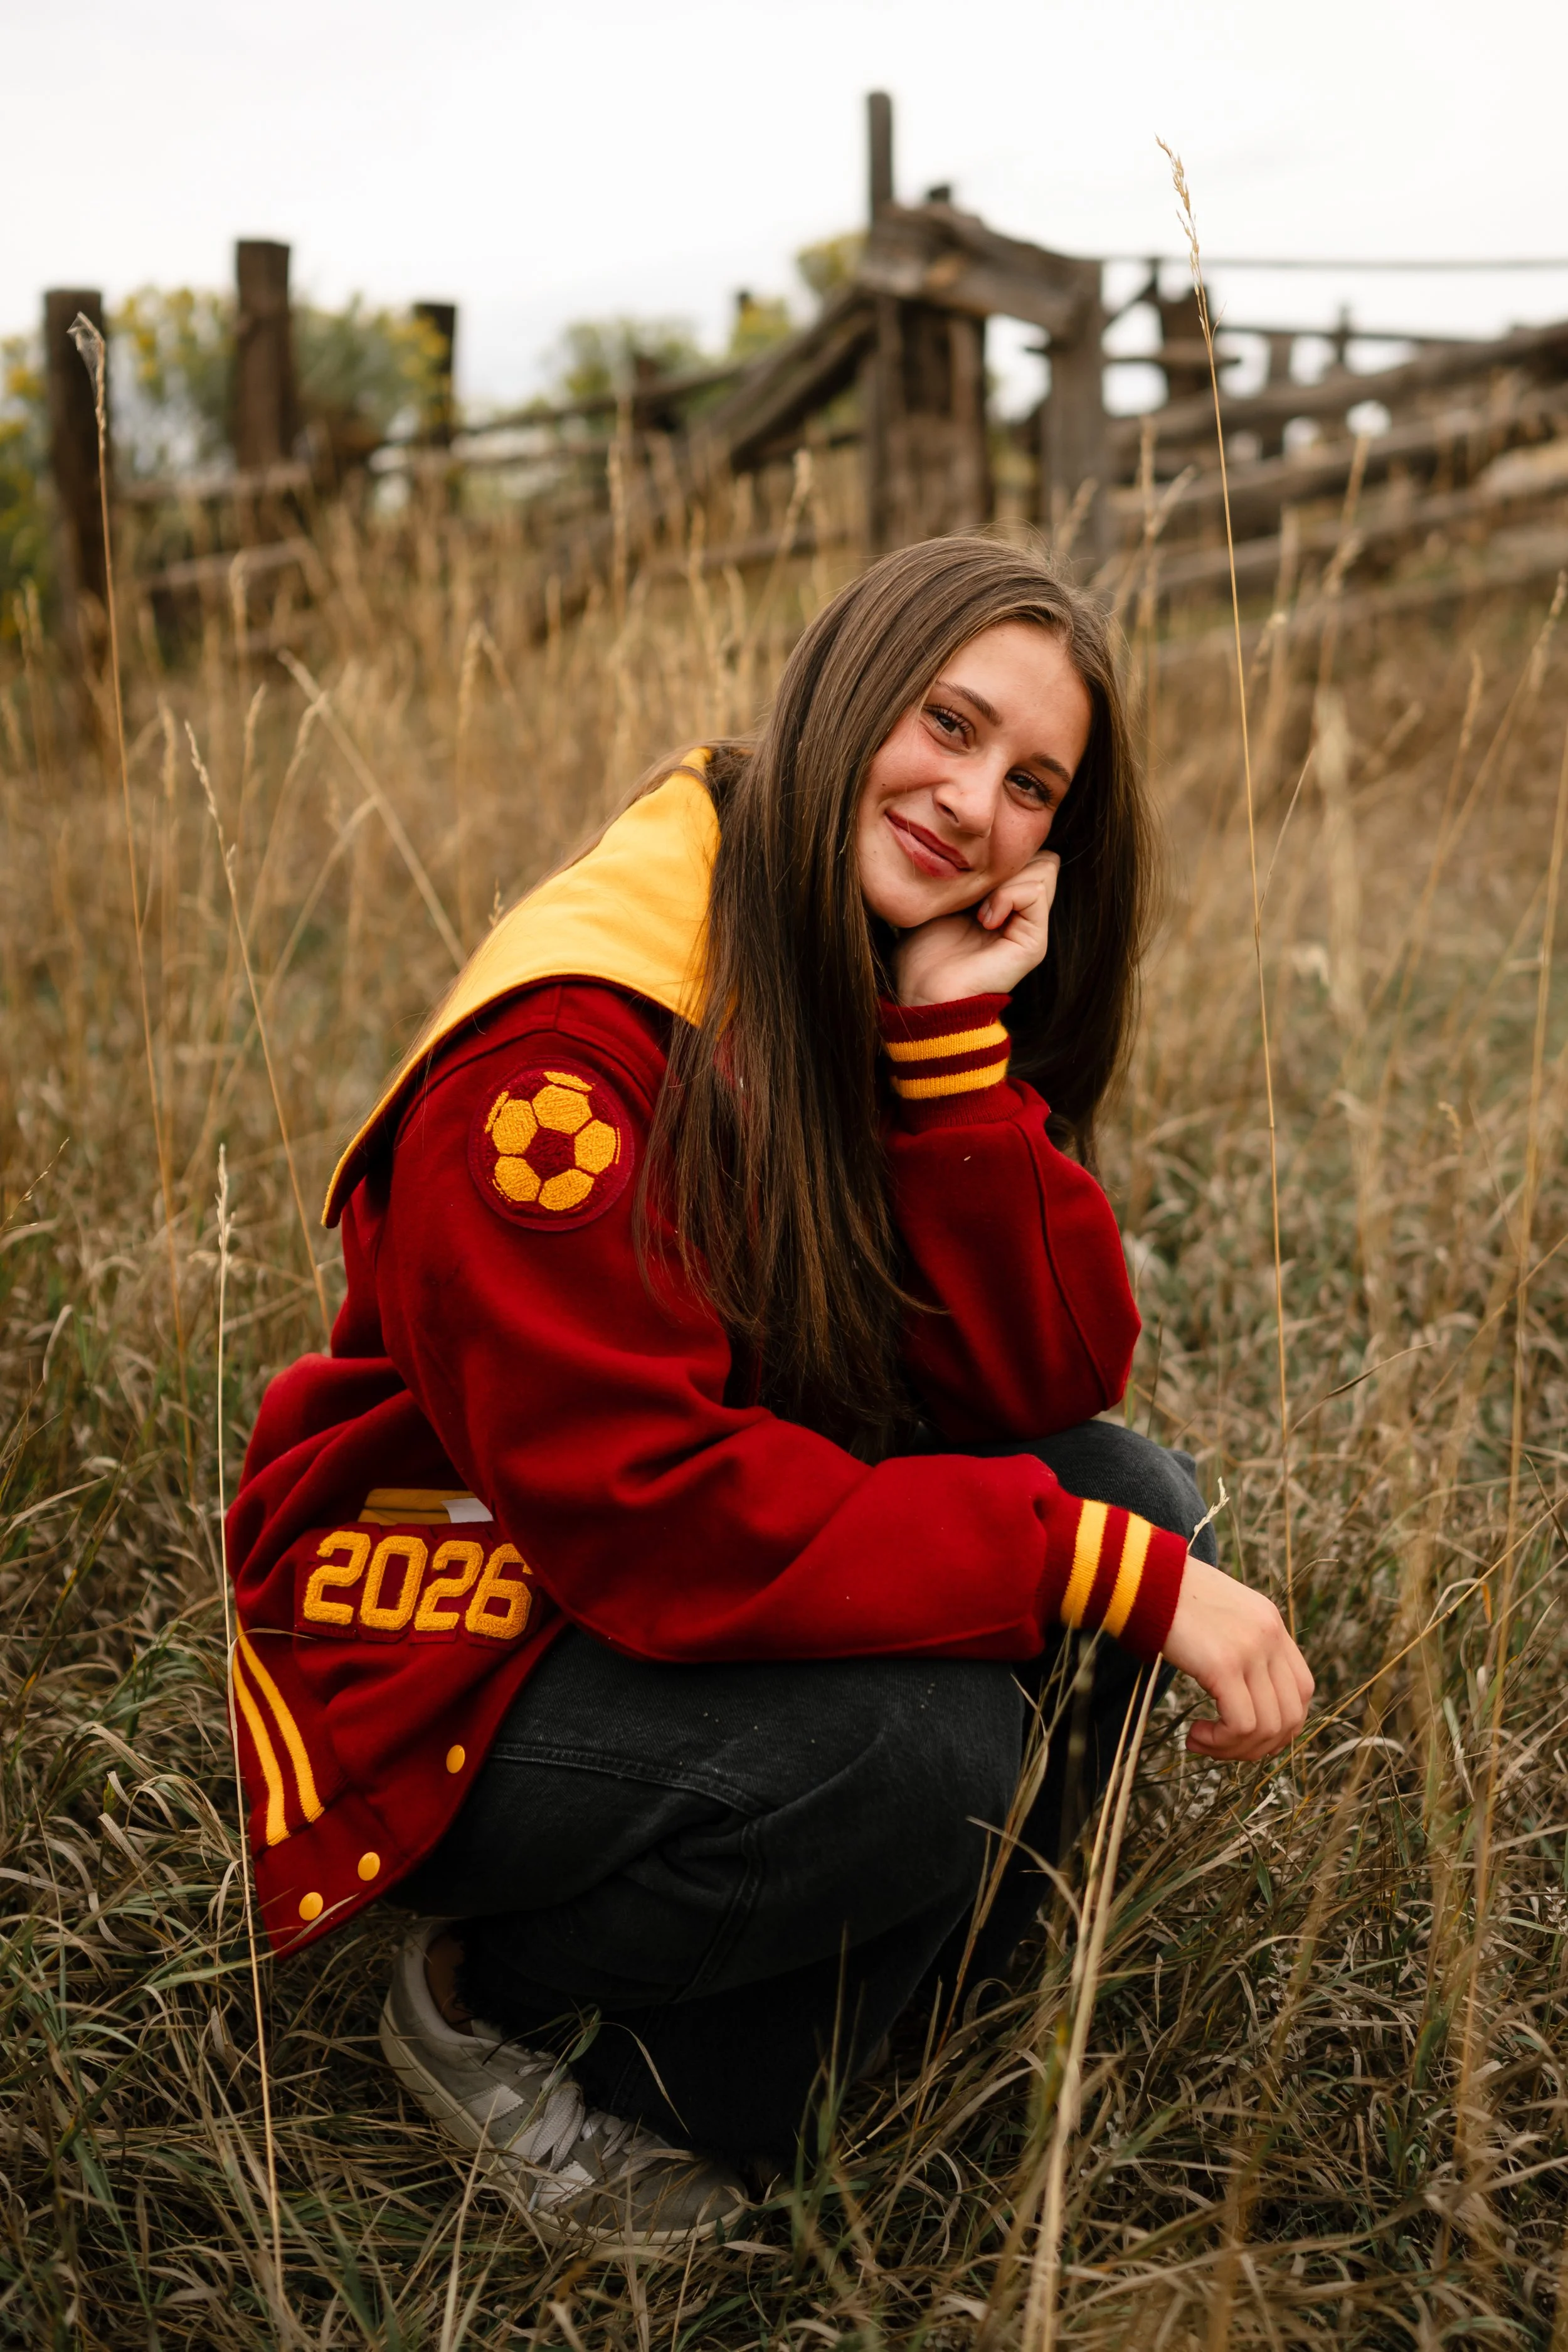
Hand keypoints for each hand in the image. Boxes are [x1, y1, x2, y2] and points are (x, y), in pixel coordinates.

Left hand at [893, 851, 1059, 1005]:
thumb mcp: (944, 894)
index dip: (1000, 851)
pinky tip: (984, 919)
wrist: (921, 991)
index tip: (966, 874)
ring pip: (1045, 865)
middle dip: (1006, 861)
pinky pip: (1037, 891)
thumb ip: (969, 869)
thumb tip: (982, 838)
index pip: (1025, 851)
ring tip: (977, 909)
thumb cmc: (922, 947)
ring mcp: (1032, 928)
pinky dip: (1009, 894)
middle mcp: (1024, 913)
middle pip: (1039, 854)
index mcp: (1006, 900)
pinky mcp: (1034, 943)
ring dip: (1006, 878)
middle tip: (974, 891)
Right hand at [1162, 1557, 1312, 1760]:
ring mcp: (1251, 1650)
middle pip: (1292, 1715)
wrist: (1141, 1574)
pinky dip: (1221, 1741)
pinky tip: (1195, 1734)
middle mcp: (1270, 1636)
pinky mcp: (1224, 1664)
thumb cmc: (1167, 1597)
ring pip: (1268, 1727)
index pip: (1303, 1689)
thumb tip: (1241, 1695)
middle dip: (1259, 1746)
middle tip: (1221, 1746)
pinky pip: (1241, 1724)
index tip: (1244, 1733)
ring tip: (1201, 1741)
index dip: (1281, 1723)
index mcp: (1271, 1623)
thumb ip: (1239, 1646)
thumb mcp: (1219, 1616)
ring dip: (1235, 1748)